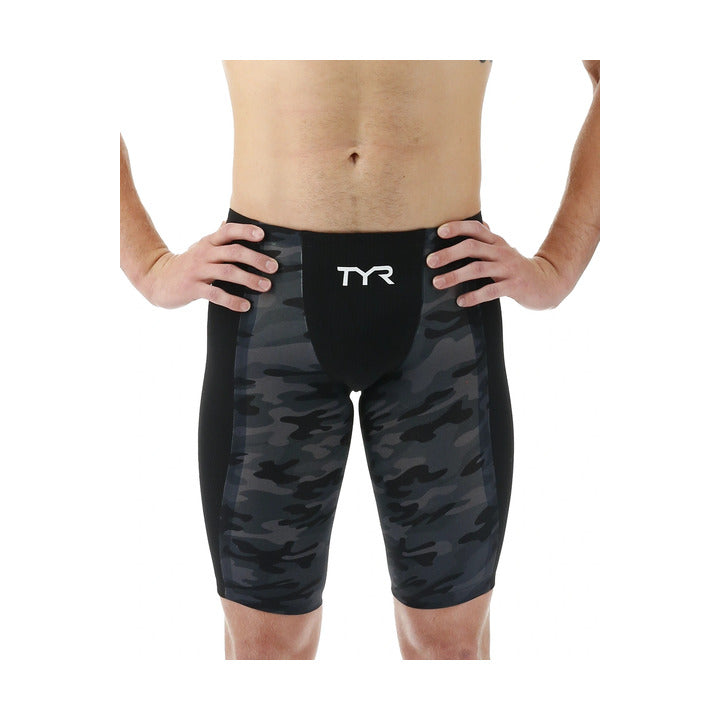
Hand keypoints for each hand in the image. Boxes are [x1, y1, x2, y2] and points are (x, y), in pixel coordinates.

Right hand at [145, 220, 277, 311]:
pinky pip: (215, 294)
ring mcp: (198, 271)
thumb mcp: (201, 247)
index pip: (227, 231)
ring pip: (227, 272)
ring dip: (249, 279)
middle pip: (233, 252)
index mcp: (208, 242)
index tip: (262, 235)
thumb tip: (228, 220)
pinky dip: (232, 300)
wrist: (157, 279)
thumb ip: (217, 237)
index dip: (245, 231)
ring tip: (265, 286)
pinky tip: (245, 305)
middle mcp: (204, 254)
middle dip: (255, 259)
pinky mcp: (193, 289)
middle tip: (273, 267)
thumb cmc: (187, 264)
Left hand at [426, 219, 567, 309]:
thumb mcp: (503, 250)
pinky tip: (460, 301)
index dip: (458, 227)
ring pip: (478, 269)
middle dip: (449, 253)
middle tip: (430, 261)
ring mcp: (508, 269)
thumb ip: (488, 239)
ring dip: (455, 275)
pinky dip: (474, 296)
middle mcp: (501, 252)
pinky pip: (491, 290)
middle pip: (472, 247)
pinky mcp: (514, 286)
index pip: (475, 229)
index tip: (439, 232)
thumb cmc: (517, 267)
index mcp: (497, 242)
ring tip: (438, 282)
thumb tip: (475, 224)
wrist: (547, 283)